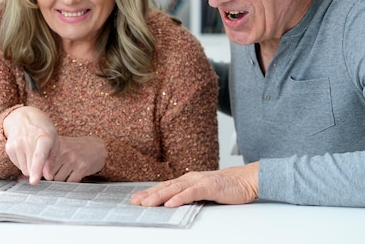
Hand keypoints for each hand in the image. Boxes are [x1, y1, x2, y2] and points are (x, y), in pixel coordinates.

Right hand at [3, 106, 59, 184]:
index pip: (39, 156)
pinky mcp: (9, 148)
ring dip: (30, 166)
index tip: (34, 181)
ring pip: (24, 169)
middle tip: (41, 157)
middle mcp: (28, 140)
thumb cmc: (43, 130)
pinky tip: (25, 150)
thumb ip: (52, 161)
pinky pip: (18, 165)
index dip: (36, 170)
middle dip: (37, 169)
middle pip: (31, 169)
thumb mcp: (54, 141)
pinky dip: (23, 162)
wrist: (23, 116)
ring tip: (32, 151)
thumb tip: (48, 177)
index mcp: (43, 138)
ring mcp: (16, 144)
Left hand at [41, 136, 105, 181]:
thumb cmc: (76, 148)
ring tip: (65, 175)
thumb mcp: (62, 145)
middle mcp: (64, 152)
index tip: (39, 176)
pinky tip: (73, 177)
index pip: (43, 163)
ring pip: (59, 179)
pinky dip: (70, 183)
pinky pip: (70, 182)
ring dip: (60, 181)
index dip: (40, 171)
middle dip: (50, 177)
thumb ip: (49, 155)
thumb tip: (32, 172)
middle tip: (55, 176)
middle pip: (49, 172)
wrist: (98, 147)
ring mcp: (74, 160)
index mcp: (57, 145)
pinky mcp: (82, 168)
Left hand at [130, 162, 259, 206]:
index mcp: (188, 180)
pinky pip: (191, 193)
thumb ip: (190, 194)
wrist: (247, 179)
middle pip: (166, 187)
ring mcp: (199, 181)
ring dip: (159, 196)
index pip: (165, 186)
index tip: (137, 198)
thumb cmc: (227, 186)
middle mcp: (191, 178)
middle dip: (149, 194)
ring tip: (146, 202)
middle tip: (135, 201)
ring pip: (175, 189)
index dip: (150, 192)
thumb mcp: (203, 190)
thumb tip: (174, 202)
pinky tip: (170, 203)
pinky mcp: (209, 187)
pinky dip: (179, 198)